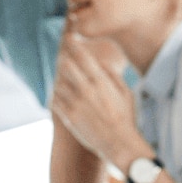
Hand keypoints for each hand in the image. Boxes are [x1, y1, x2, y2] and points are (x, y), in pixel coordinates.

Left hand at [50, 37, 146, 170]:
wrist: (120, 144)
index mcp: (101, 81)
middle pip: (66, 65)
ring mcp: (75, 104)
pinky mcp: (69, 117)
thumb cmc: (126, 118)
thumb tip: (101, 63)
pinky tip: (64, 97)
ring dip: (61, 80)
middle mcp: (86, 90)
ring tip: (67, 82)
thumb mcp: (126, 93)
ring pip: (58, 82)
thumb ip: (112, 76)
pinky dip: (57, 96)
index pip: (82, 55)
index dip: (74, 44)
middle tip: (66, 60)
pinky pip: (55, 100)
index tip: (71, 38)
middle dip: (66, 60)